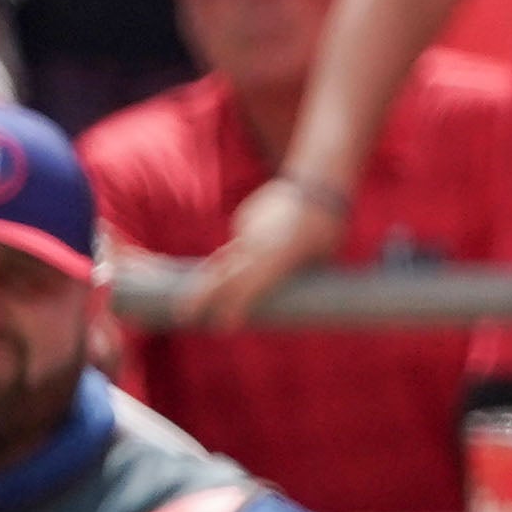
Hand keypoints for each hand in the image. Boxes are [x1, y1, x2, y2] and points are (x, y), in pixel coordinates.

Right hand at [186, 172, 344, 328]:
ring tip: (201, 300)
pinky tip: (272, 246)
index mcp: (278, 257)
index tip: (224, 327)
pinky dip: (244, 255)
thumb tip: (282, 305)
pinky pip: (240, 244)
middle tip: (183, 317)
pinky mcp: (243, 220)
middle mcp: (256, 244)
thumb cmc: (327, 230)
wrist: (317, 185)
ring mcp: (246, 229)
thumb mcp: (317, 263)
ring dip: (215, 281)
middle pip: (221, 274)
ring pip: (224, 260)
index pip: (250, 286)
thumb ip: (294, 282)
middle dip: (200, 296)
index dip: (235, 306)